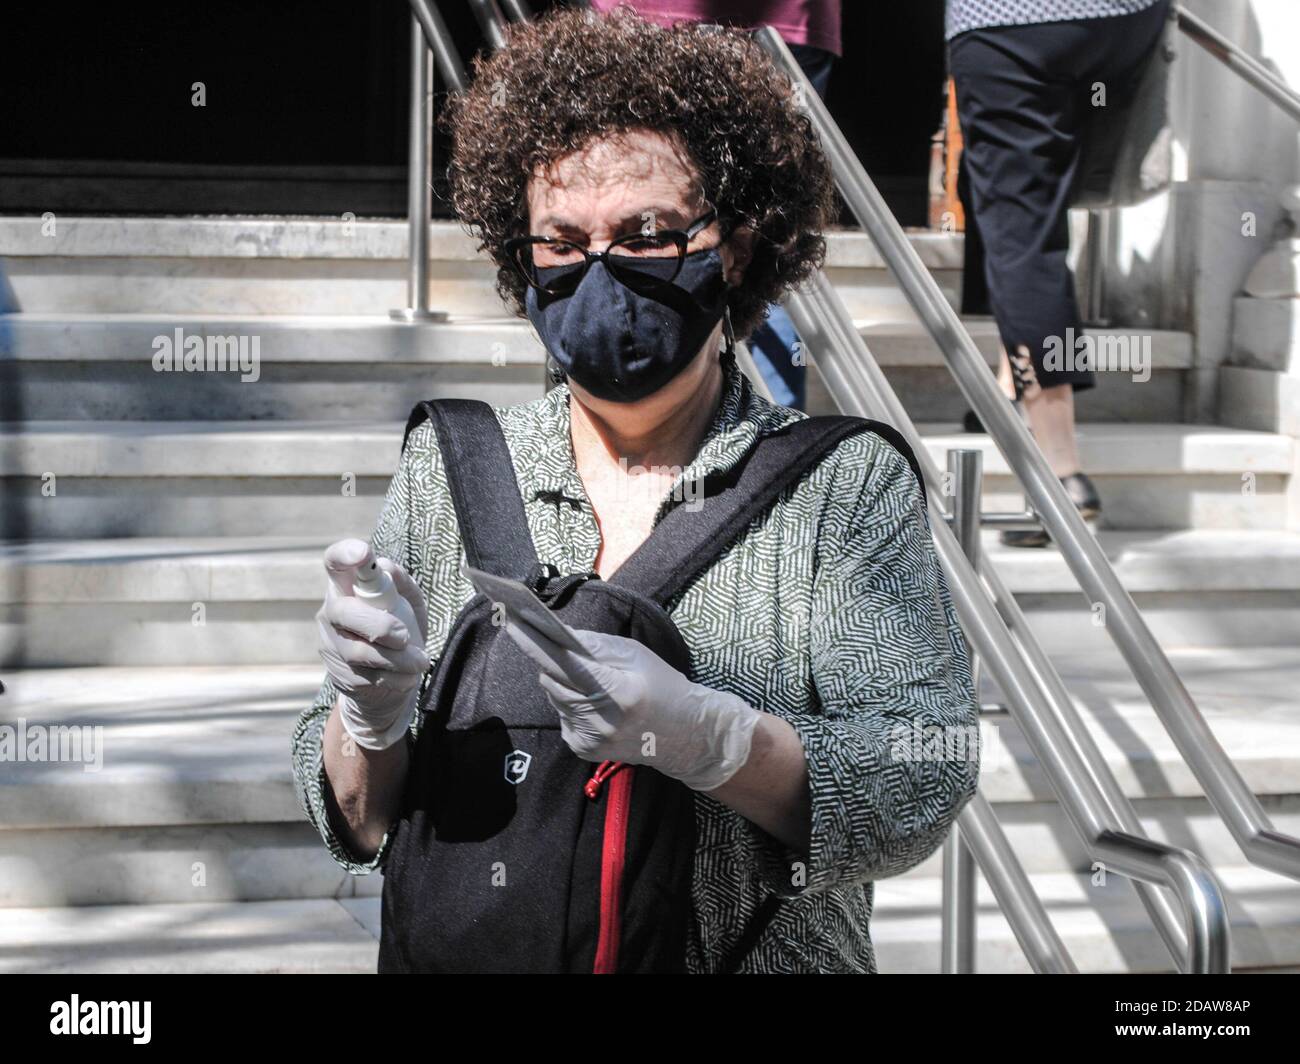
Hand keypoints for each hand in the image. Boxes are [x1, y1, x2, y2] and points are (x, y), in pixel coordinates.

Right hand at [316, 539, 429, 749]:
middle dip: (379, 626)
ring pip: (358, 651)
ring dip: (397, 659)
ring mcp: (332, 644)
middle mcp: (332, 612)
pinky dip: (395, 678)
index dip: (344, 554)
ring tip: (420, 662)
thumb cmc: (400, 627)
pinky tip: (408, 676)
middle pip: (343, 612)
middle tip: (405, 636)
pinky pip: (367, 677)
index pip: (335, 562)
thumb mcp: (409, 601)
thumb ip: (401, 581)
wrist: (394, 678)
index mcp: (348, 586)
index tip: (363, 553)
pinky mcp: (339, 674)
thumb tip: (385, 568)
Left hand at [505, 624, 760, 791]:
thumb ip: (594, 645)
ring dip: (563, 683)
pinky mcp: (582, 749)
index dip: (534, 641)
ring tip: (595, 684)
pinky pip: (561, 715)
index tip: (511, 621)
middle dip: (552, 662)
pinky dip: (570, 704)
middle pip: (551, 680)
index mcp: (617, 690)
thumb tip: (556, 631)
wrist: (687, 737)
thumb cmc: (663, 686)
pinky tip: (597, 705)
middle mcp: (599, 719)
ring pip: (554, 697)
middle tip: (568, 653)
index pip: (562, 662)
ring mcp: (589, 739)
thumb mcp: (636, 655)